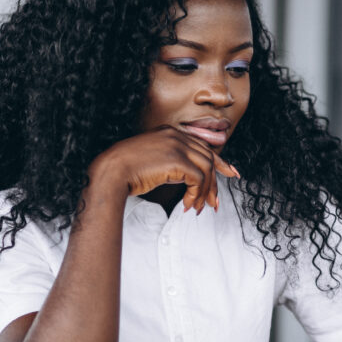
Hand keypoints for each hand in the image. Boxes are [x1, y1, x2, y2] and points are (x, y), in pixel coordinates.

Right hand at [88, 126, 238, 212]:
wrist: (111, 171)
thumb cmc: (126, 170)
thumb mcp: (152, 159)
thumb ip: (171, 161)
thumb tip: (189, 178)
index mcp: (170, 133)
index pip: (203, 146)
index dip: (220, 161)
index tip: (231, 173)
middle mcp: (176, 136)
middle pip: (208, 158)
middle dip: (215, 183)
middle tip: (215, 202)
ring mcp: (177, 146)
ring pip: (207, 169)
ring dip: (205, 193)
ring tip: (197, 208)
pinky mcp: (177, 160)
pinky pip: (199, 179)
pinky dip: (197, 195)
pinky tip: (187, 206)